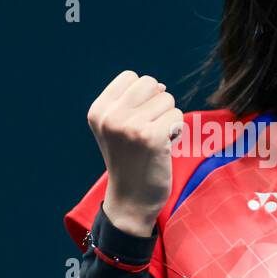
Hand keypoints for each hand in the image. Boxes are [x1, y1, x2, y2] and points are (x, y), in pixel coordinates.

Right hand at [86, 70, 183, 236]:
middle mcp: (110, 116)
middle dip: (157, 104)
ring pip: (167, 99)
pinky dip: (176, 132)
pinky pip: (177, 117)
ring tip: (155, 142)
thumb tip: (161, 86)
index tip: (136, 121)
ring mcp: (129, 126)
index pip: (130, 77)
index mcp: (98, 110)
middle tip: (148, 131)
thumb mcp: (117, 128)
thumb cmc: (129, 161)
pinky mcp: (150, 137)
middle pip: (151, 83)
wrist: (131, 200)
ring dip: (168, 120)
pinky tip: (164, 148)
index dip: (142, 96)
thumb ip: (133, 103)